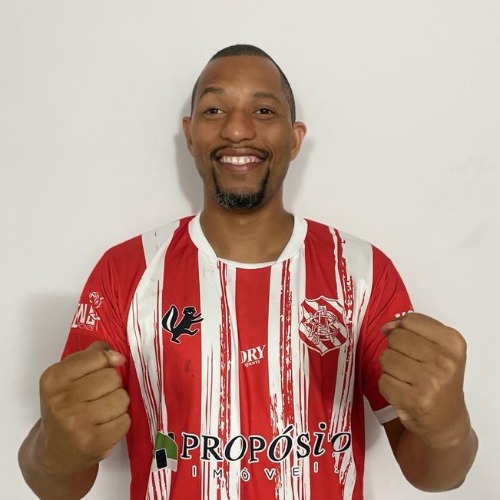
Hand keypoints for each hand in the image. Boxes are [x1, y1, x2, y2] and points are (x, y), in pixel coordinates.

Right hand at [37, 341, 130, 475]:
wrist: (54, 453)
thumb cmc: (65, 408)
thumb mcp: (68, 377)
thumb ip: (91, 357)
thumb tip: (117, 356)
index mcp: (53, 379)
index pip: (97, 357)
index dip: (105, 363)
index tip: (99, 373)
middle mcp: (62, 400)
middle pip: (112, 377)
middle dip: (112, 385)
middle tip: (97, 398)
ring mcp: (77, 423)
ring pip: (122, 397)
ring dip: (118, 404)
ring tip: (102, 413)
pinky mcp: (94, 442)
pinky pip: (125, 420)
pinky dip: (120, 422)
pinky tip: (105, 427)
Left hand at [379, 313, 469, 445]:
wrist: (446, 420)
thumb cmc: (439, 379)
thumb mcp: (438, 348)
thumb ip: (413, 330)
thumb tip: (386, 327)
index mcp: (453, 342)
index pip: (410, 320)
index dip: (401, 329)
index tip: (407, 342)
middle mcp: (445, 361)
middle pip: (396, 337)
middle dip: (395, 349)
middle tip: (408, 364)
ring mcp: (431, 382)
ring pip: (386, 357)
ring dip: (389, 368)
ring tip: (405, 378)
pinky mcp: (415, 400)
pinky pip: (383, 380)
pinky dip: (387, 385)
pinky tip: (402, 391)